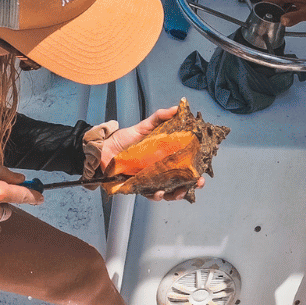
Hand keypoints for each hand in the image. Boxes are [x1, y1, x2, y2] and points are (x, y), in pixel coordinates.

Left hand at [88, 108, 206, 200]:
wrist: (102, 148)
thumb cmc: (123, 139)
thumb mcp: (144, 126)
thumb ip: (160, 117)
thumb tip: (177, 108)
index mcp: (165, 158)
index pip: (184, 167)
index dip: (195, 171)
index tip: (203, 172)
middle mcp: (159, 171)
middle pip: (180, 182)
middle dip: (190, 186)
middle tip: (198, 183)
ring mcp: (149, 181)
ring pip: (168, 192)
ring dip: (176, 194)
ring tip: (178, 192)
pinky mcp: (138, 187)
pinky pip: (149, 195)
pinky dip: (155, 196)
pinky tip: (158, 193)